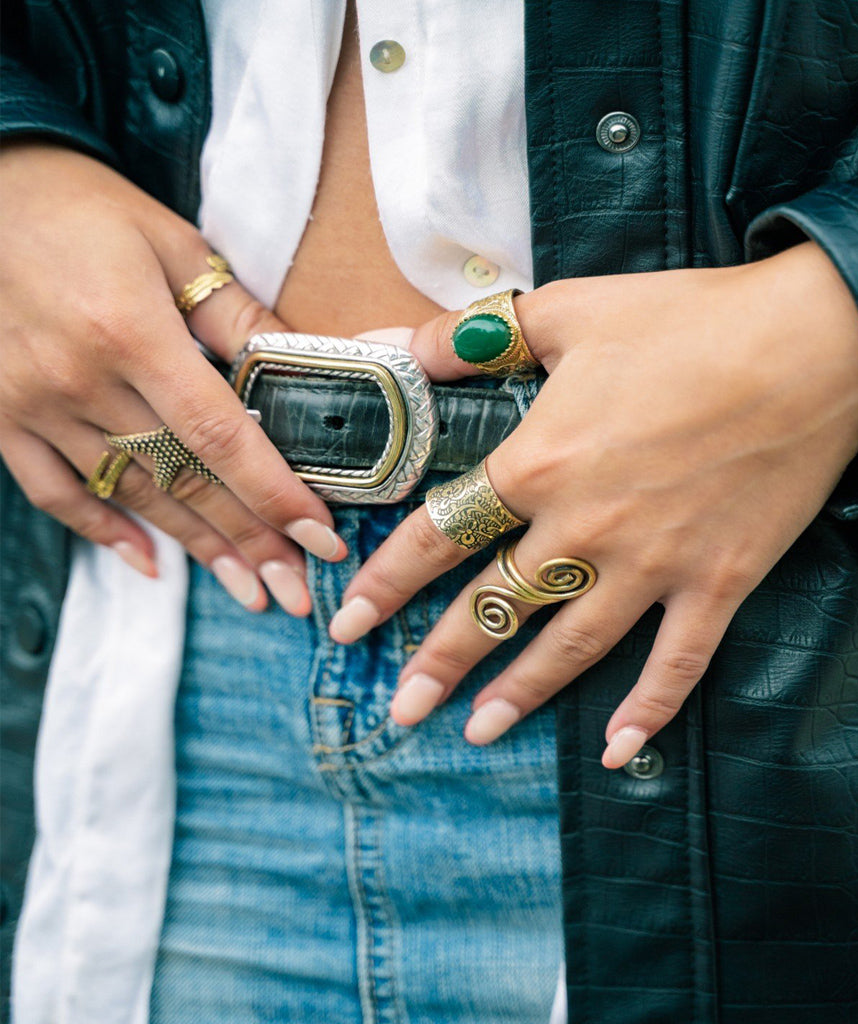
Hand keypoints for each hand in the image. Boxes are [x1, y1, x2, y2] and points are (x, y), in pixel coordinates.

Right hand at [0, 143, 346, 614]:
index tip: (318, 539)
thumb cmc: (78, 207)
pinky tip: (148, 562)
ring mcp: (35, 406)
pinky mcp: (1, 416)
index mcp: (131, 332)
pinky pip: (55, 492)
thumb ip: (233, 310)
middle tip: (295, 592)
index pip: (219, 435)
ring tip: (246, 591)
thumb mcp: (167, 240)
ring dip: (194, 549)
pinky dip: (102, 530)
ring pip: (130, 497)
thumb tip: (302, 364)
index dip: (273, 494)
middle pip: (182, 481)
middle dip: (247, 542)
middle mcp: (82, 381)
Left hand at [331, 242, 857, 766]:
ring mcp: (654, 565)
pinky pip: (677, 663)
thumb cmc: (689, 321)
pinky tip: (614, 749)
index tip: (349, 626)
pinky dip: (648, 710)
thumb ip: (468, 340)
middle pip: (493, 609)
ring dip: (520, 695)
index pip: (438, 538)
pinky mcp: (718, 582)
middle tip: (400, 710)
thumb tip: (391, 349)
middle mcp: (585, 528)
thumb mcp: (567, 312)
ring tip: (477, 731)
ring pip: (569, 648)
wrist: (813, 344)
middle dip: (439, 664)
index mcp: (540, 465)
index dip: (386, 585)